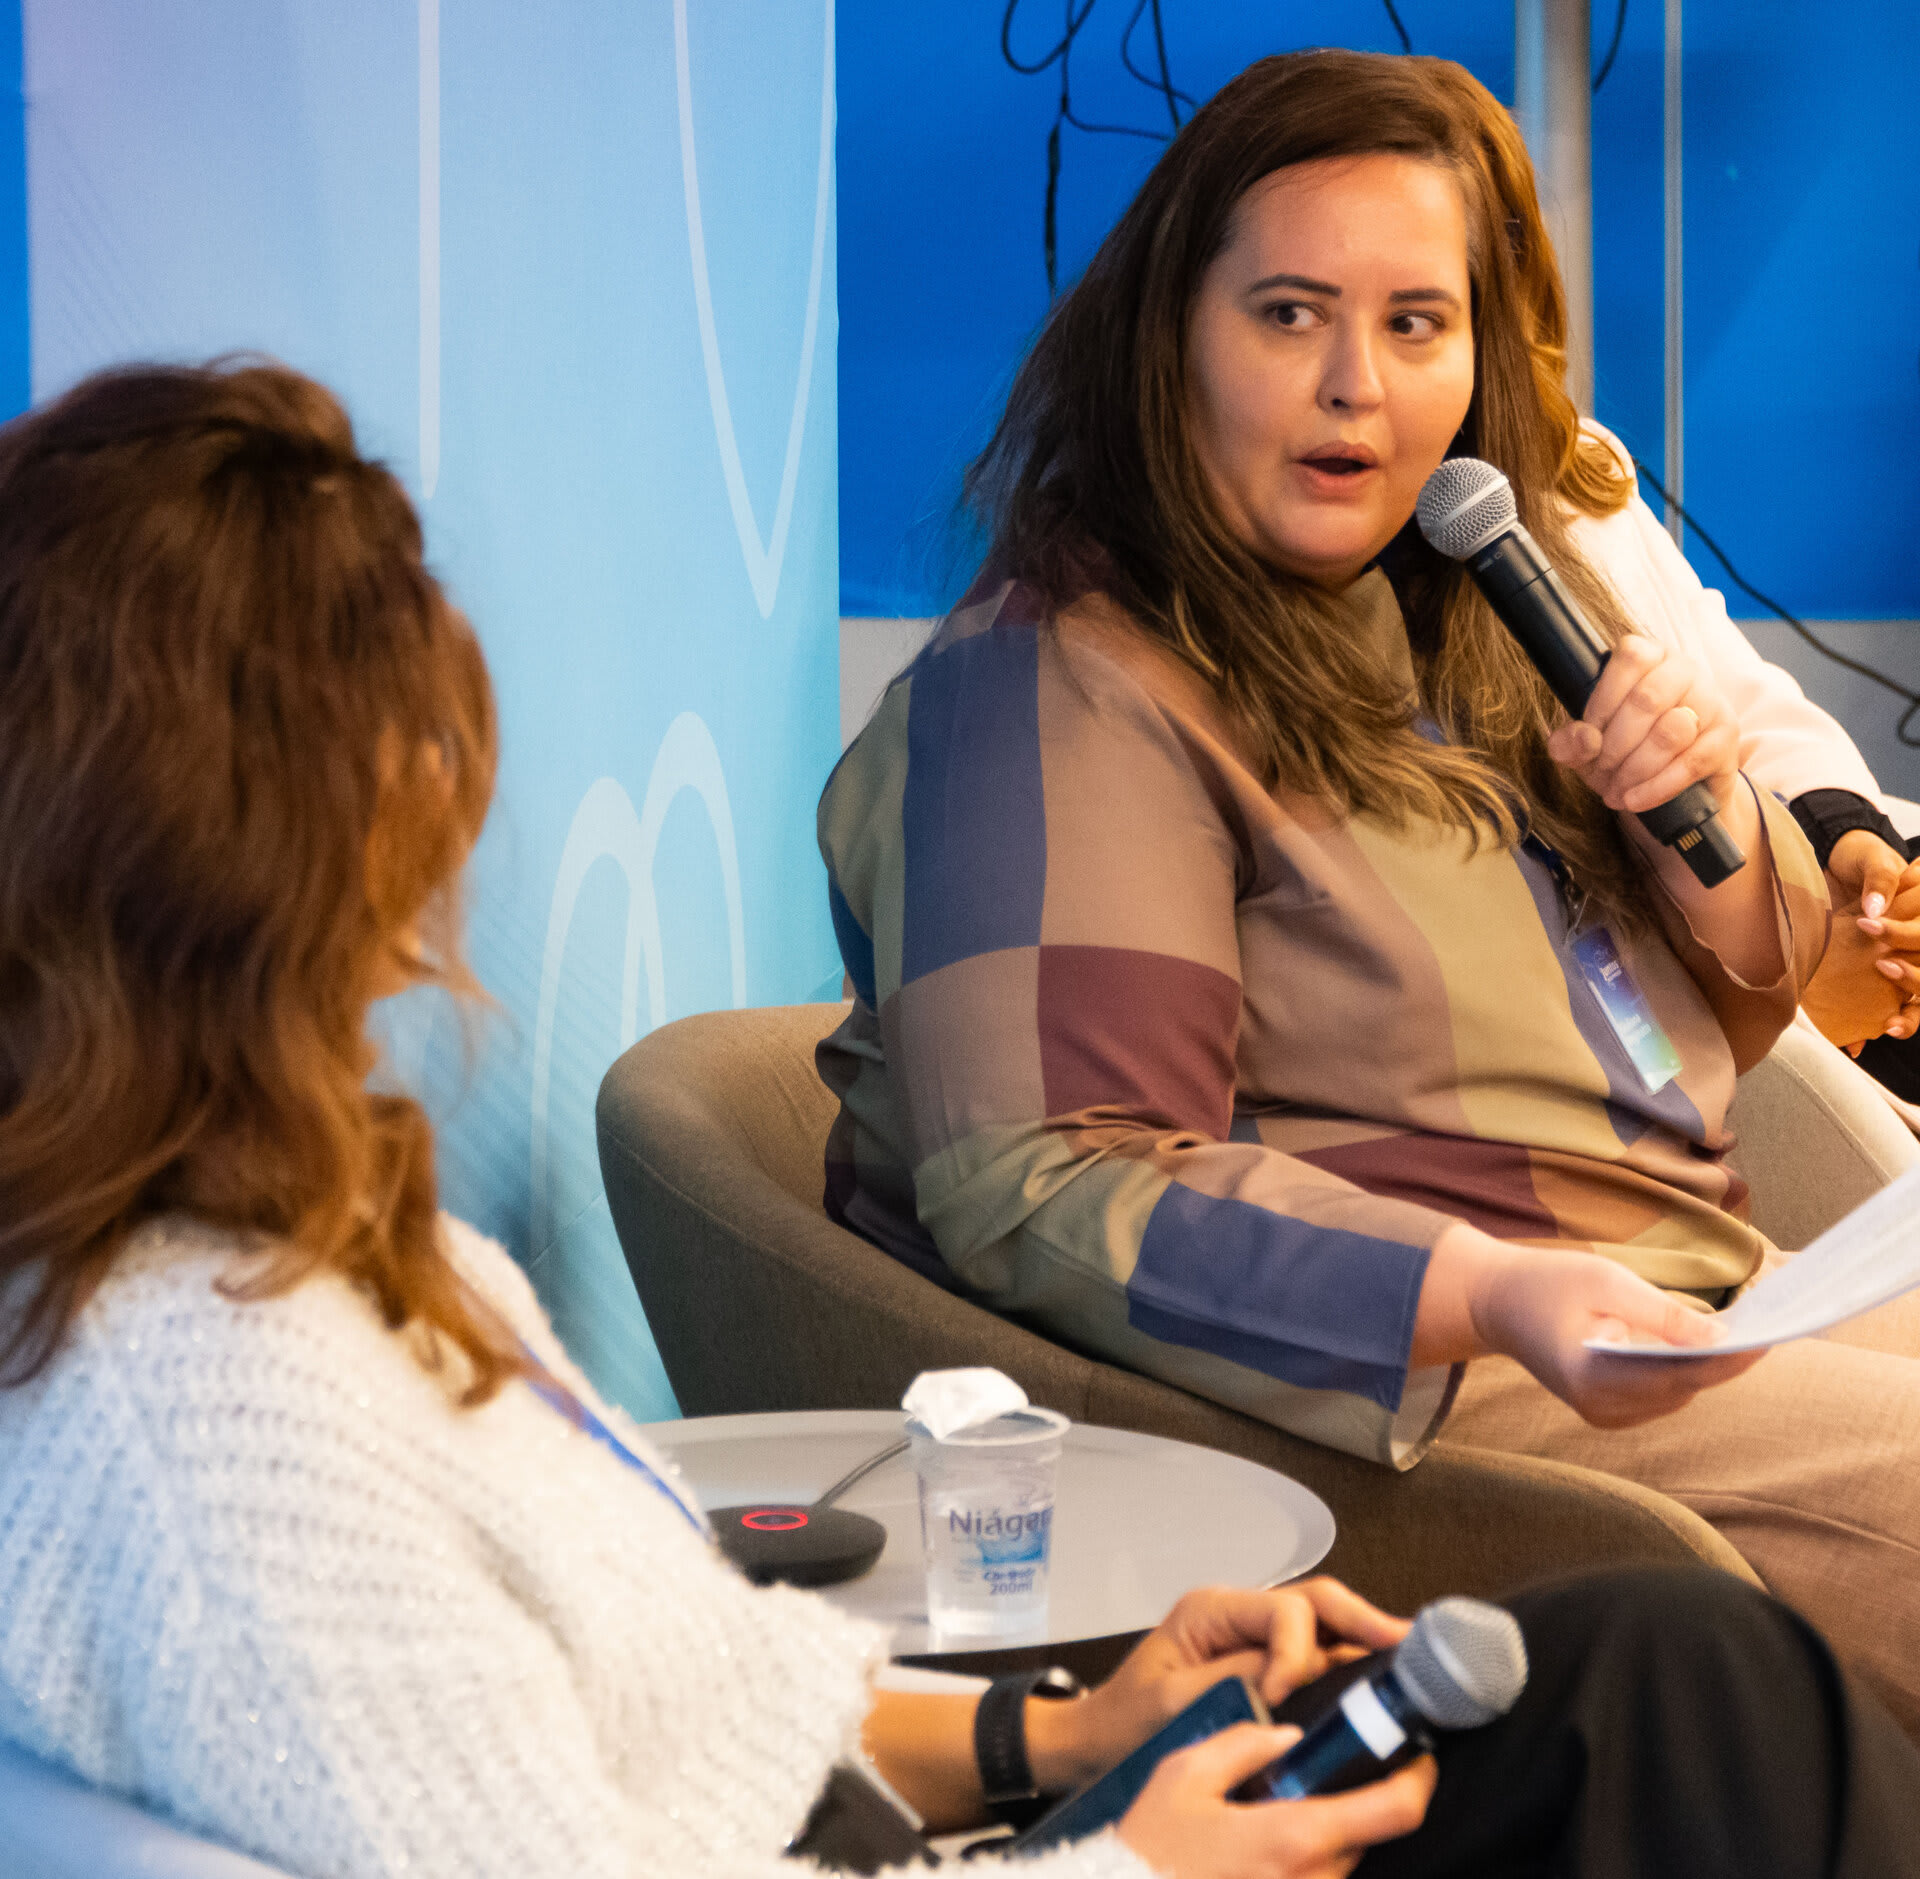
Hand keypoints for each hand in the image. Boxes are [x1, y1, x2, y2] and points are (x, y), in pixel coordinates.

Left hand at [1037, 1582, 1408, 1790]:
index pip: (1282, 1609)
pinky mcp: (1262, 1666)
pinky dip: (1347, 1665)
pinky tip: (1375, 1684)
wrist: (1097, 1743)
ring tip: (1405, 1662)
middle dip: (1364, 1620)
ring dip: (1363, 1639)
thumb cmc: (1126, 1721)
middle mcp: (1238, 1615)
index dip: (1298, 1650)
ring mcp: (1252, 1638)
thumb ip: (1233, 1683)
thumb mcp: (1174, 1701)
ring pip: (1323, 1624)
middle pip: (1316, 1602)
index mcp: (1211, 1610)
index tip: (1290, 1693)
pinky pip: (1314, 1655)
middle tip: (1407, 1646)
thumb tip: (1290, 1680)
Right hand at [1117, 1723, 1433, 1878]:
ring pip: (1343, 1867)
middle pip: (1369, 1839)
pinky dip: (1306, 1866)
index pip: (1393, 1811)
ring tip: (1281, 1815)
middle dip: (1358, 1805)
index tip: (1418, 1757)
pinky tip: (1262, 1856)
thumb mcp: (1183, 1776)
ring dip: (1329, 1840)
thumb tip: (1286, 1734)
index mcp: (1293, 1837)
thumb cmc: (1149, 1853)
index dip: (1418, 1780)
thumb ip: (1241, 1743)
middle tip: (1327, 1778)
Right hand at [1467, 1237, 1764, 1427]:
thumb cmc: (1548, 1282)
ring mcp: (1603, 1416)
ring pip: (1679, 1394)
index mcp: (1591, 1376)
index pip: (1677, 1374)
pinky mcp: (1609, 1412)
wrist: (1497, 1303)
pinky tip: (1705, 1345)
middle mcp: (1599, 1408)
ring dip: (1709, 1366)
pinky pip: (1664, 1395)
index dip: (1728, 1358)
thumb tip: (1725, 1339)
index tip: (1769, 1338)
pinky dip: (1686, 1371)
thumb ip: (1665, 1314)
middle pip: (1684, 1388)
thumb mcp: (1606, 1281)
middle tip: (1773, 1327)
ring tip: (1749, 1333)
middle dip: (1727, 1360)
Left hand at [1544, 635, 1740, 818]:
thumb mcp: (1589, 746)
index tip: (1589, 738)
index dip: (1602, 702)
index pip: (1629, 658)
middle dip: (1615, 744)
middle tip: (1602, 771)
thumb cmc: (1625, 752)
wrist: (1672, 788)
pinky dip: (1657, 787)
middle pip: (1647, 699)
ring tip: (1617, 790)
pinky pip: (1692, 762)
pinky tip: (1635, 800)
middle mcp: (1685, 670)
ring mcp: (1712, 701)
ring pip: (1672, 730)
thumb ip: (1571, 740)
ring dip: (1636, 768)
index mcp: (1650, 657)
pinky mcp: (1726, 737)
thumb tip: (1584, 738)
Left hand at [1824, 835, 1919, 1045]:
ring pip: (1914, 1000)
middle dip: (1912, 982)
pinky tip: (1857, 1043)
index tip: (1876, 938)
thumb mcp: (1874, 860)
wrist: (1836, 861)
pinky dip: (1870, 1026)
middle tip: (1885, 970)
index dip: (1908, 945)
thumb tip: (1875, 913)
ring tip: (1887, 1027)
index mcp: (1919, 924)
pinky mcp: (1869, 974)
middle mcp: (1913, 947)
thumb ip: (1880, 881)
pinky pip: (1880, 1007)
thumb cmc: (1862, 858)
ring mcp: (1896, 962)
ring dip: (1905, 1017)